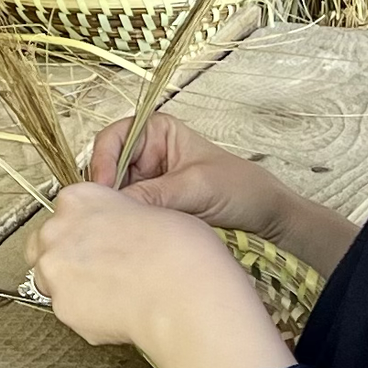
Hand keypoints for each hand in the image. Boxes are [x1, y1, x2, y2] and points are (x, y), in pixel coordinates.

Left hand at [31, 181, 292, 367]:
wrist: (183, 292)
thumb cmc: (181, 248)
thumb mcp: (149, 211)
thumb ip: (119, 219)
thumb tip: (121, 235)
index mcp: (78, 198)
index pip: (66, 212)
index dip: (85, 230)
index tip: (101, 243)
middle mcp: (56, 230)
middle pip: (46, 245)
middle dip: (66, 257)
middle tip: (102, 272)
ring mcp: (54, 270)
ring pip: (51, 281)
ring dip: (73, 287)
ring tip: (113, 296)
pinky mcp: (62, 308)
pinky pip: (71, 312)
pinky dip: (89, 317)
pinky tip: (120, 315)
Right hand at [91, 113, 358, 276]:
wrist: (265, 217)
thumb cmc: (237, 187)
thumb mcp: (196, 187)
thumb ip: (155, 194)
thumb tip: (114, 207)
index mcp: (155, 131)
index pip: (114, 139)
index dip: (102, 161)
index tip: (102, 190)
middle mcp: (145, 153)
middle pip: (108, 167)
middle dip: (105, 190)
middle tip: (102, 216)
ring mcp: (146, 181)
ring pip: (115, 193)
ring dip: (114, 209)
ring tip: (112, 230)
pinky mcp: (150, 207)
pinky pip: (129, 212)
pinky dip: (125, 223)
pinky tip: (124, 237)